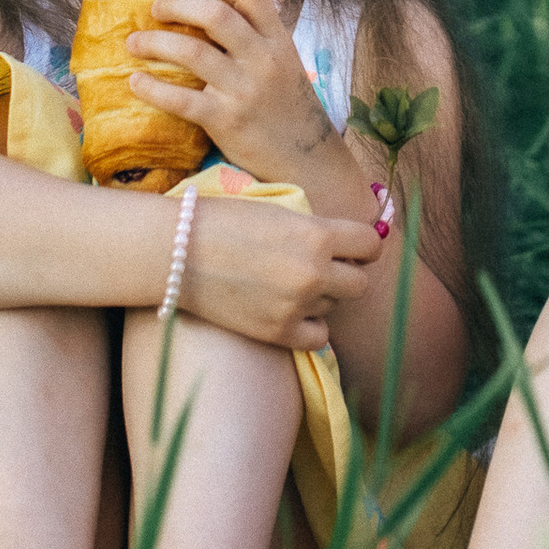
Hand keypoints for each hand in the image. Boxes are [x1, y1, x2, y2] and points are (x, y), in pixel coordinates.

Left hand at [125, 0, 333, 187]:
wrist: (307, 161)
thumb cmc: (288, 108)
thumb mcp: (284, 63)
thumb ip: (256, 37)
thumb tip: (210, 7)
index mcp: (279, 40)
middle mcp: (263, 59)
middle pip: (215, 14)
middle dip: (177, 3)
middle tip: (156, 8)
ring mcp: (244, 90)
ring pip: (191, 52)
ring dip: (155, 42)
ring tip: (134, 42)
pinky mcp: (226, 121)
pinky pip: (180, 100)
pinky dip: (152, 88)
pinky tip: (135, 81)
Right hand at [177, 186, 380, 353]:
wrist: (177, 251)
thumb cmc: (225, 220)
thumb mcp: (280, 211)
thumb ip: (317, 228)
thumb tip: (351, 243)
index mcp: (316, 234)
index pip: (371, 244)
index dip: (364, 246)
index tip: (353, 248)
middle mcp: (314, 272)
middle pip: (359, 282)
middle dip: (345, 274)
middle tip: (323, 268)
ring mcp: (297, 305)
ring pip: (334, 307)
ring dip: (321, 297)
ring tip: (289, 284)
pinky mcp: (278, 333)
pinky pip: (318, 337)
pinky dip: (309, 327)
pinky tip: (290, 311)